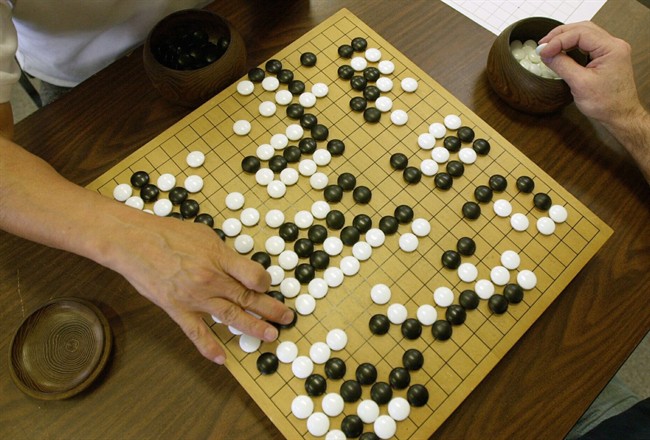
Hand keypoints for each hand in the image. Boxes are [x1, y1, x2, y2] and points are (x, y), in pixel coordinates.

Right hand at [111, 215, 294, 364]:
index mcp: (219, 258)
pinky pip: (196, 332)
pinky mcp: (177, 309)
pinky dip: (209, 347)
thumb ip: (224, 254)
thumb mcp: (204, 235)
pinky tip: (222, 359)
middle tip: (287, 318)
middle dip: (271, 310)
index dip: (266, 283)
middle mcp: (211, 280)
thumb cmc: (168, 234)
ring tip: (270, 336)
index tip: (269, 286)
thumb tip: (239, 266)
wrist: (134, 242)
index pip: (254, 276)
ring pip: (230, 317)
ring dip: (253, 327)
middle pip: (247, 298)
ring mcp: (194, 297)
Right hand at [539, 22, 649, 182]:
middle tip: (542, 45)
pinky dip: (571, 45)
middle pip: (583, 29)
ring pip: (584, 34)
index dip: (558, 40)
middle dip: (560, 35)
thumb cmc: (606, 103)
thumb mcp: (579, 84)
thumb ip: (562, 65)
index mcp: (611, 48)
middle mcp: (613, 44)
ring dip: (565, 38)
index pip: (580, 33)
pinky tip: (561, 51)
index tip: (543, 51)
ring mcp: (610, 50)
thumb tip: (546, 54)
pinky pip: (587, 44)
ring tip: (548, 47)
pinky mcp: (606, 56)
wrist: (620, 115)